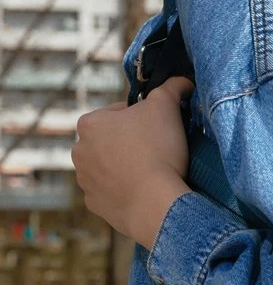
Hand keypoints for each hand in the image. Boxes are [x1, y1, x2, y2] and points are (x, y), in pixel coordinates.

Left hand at [72, 76, 194, 248]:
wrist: (154, 203)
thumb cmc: (156, 149)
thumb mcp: (166, 105)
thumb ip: (172, 86)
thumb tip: (182, 80)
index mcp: (90, 123)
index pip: (120, 111)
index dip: (143, 116)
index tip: (159, 127)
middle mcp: (79, 151)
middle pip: (113, 138)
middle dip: (131, 140)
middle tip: (158, 147)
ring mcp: (85, 180)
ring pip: (110, 164)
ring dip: (127, 164)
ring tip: (152, 169)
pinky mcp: (94, 204)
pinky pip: (112, 190)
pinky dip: (125, 188)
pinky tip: (144, 189)